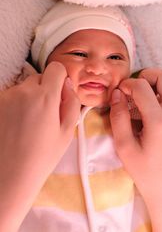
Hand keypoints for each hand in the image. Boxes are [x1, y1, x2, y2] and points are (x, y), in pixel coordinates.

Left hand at [0, 62, 79, 230]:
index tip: (60, 93)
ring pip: (24, 87)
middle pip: (39, 77)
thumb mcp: (67, 131)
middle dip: (45, 90)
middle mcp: (23, 91)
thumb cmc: (42, 156)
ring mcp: (6, 97)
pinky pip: (11, 95)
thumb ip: (72, 102)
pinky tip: (17, 123)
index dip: (61, 78)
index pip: (56, 68)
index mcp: (45, 97)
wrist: (10, 175)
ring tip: (29, 121)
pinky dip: (16, 103)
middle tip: (46, 113)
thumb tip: (68, 85)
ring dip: (29, 97)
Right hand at [110, 68, 161, 199]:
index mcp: (158, 121)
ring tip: (148, 92)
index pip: (142, 87)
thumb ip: (118, 117)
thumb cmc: (143, 170)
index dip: (127, 84)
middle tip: (135, 88)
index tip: (119, 92)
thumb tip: (117, 94)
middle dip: (147, 75)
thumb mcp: (123, 146)